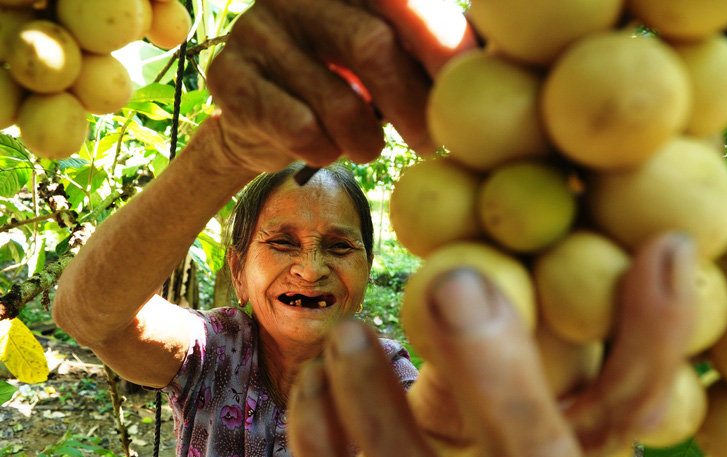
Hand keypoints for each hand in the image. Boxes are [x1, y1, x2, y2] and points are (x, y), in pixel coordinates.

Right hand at [206, 0, 477, 173]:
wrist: (263, 117)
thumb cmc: (341, 83)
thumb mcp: (383, 54)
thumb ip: (425, 47)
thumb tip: (493, 62)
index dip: (438, 39)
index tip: (468, 83)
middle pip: (372, 46)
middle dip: (411, 106)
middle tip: (429, 142)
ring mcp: (256, 30)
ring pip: (335, 100)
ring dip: (364, 139)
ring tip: (368, 146)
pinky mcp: (228, 76)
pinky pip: (296, 128)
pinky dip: (324, 150)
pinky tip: (325, 149)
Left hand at [288, 232, 694, 456]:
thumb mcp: (541, 418)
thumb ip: (547, 358)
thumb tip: (608, 249)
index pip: (629, 408)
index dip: (652, 335)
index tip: (659, 248)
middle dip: (496, 369)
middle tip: (457, 283)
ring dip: (371, 396)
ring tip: (347, 333)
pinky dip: (316, 429)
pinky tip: (313, 379)